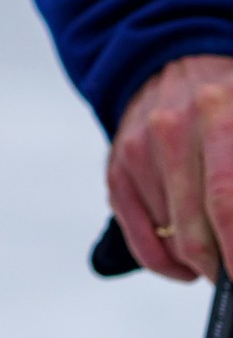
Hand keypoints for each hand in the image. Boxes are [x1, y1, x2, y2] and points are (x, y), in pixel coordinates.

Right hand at [108, 54, 232, 279]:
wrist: (177, 63)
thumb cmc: (229, 106)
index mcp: (220, 114)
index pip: (226, 204)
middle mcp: (172, 130)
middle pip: (195, 234)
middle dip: (221, 268)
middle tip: (232, 274)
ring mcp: (138, 149)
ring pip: (172, 241)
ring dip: (199, 261)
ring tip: (217, 249)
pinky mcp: (117, 168)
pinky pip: (140, 240)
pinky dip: (166, 262)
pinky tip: (185, 260)